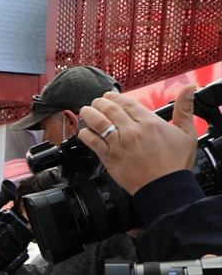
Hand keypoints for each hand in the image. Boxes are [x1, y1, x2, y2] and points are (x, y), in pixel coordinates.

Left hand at [78, 85, 198, 194]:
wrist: (164, 186)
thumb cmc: (175, 163)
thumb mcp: (186, 132)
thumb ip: (184, 108)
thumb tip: (190, 88)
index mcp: (149, 122)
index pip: (127, 102)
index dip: (115, 97)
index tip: (109, 96)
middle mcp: (132, 131)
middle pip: (110, 109)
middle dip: (99, 103)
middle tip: (96, 103)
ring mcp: (119, 144)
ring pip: (98, 122)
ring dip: (89, 114)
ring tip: (85, 111)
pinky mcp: (110, 157)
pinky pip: (92, 142)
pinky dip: (86, 134)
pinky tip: (84, 132)